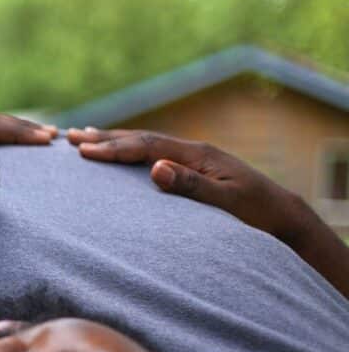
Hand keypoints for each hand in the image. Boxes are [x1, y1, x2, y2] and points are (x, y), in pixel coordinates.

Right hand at [66, 128, 308, 242]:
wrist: (282, 214)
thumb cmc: (255, 213)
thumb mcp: (225, 202)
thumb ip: (190, 185)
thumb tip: (155, 167)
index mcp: (196, 155)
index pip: (146, 146)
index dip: (113, 148)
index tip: (82, 150)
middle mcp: (192, 151)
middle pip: (141, 138)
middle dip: (104, 138)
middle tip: (69, 137)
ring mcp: (193, 158)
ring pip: (145, 144)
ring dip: (114, 140)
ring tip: (83, 137)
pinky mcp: (192, 168)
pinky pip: (153, 155)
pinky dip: (130, 151)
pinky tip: (119, 153)